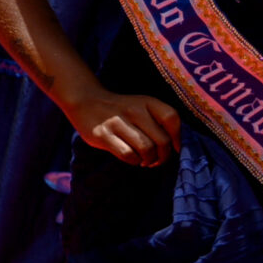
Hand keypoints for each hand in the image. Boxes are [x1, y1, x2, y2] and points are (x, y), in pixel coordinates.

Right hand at [67, 89, 181, 167]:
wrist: (85, 101)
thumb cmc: (120, 110)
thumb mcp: (141, 106)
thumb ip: (158, 121)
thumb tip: (175, 148)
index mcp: (146, 102)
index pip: (172, 118)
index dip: (177, 138)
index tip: (174, 148)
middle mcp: (133, 110)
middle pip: (162, 140)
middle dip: (163, 156)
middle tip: (157, 159)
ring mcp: (117, 122)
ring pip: (146, 149)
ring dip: (148, 160)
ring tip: (144, 160)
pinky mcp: (103, 134)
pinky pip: (128, 155)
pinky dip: (134, 161)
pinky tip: (132, 157)